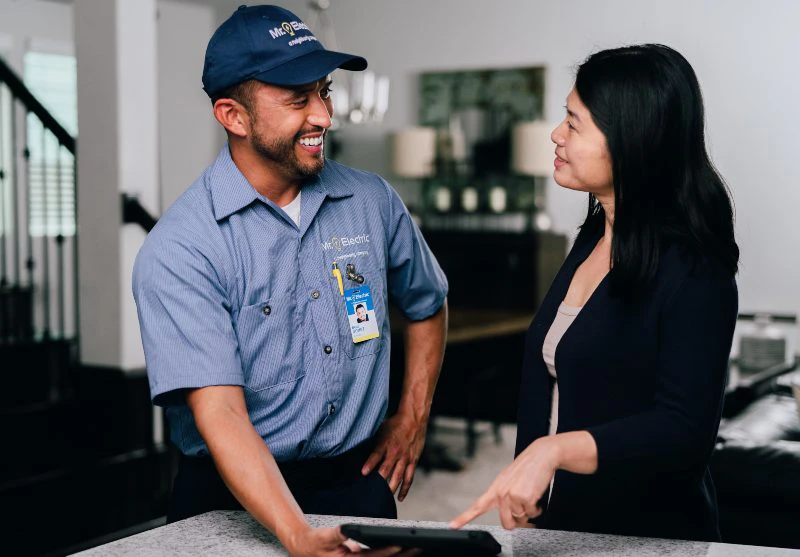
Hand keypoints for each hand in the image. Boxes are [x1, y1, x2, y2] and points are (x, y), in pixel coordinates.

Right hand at [285, 526, 420, 556]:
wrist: (304, 548)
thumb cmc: (314, 543)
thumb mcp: (322, 537)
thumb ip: (336, 535)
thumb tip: (347, 529)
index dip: (387, 552)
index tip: (401, 545)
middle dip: (401, 556)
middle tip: (419, 547)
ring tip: (415, 548)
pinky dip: (389, 554)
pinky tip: (400, 549)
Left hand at [361, 414, 426, 500]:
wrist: (414, 419)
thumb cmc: (395, 424)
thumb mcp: (381, 429)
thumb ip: (374, 442)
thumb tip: (361, 450)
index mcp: (385, 443)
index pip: (376, 455)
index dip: (369, 464)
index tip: (363, 473)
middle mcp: (395, 452)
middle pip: (386, 470)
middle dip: (378, 482)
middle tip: (371, 493)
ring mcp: (405, 458)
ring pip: (397, 477)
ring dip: (390, 489)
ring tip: (384, 499)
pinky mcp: (413, 461)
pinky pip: (409, 478)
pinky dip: (405, 489)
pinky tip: (400, 498)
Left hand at [449, 437, 559, 529]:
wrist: (540, 456)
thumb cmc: (527, 468)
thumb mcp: (509, 480)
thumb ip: (504, 497)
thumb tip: (510, 514)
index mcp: (495, 489)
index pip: (477, 506)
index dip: (464, 517)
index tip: (453, 525)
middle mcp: (501, 493)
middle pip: (506, 523)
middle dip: (518, 522)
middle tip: (525, 514)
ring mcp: (511, 495)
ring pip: (521, 518)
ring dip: (529, 512)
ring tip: (531, 498)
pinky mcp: (524, 497)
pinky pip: (532, 513)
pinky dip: (537, 508)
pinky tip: (536, 497)